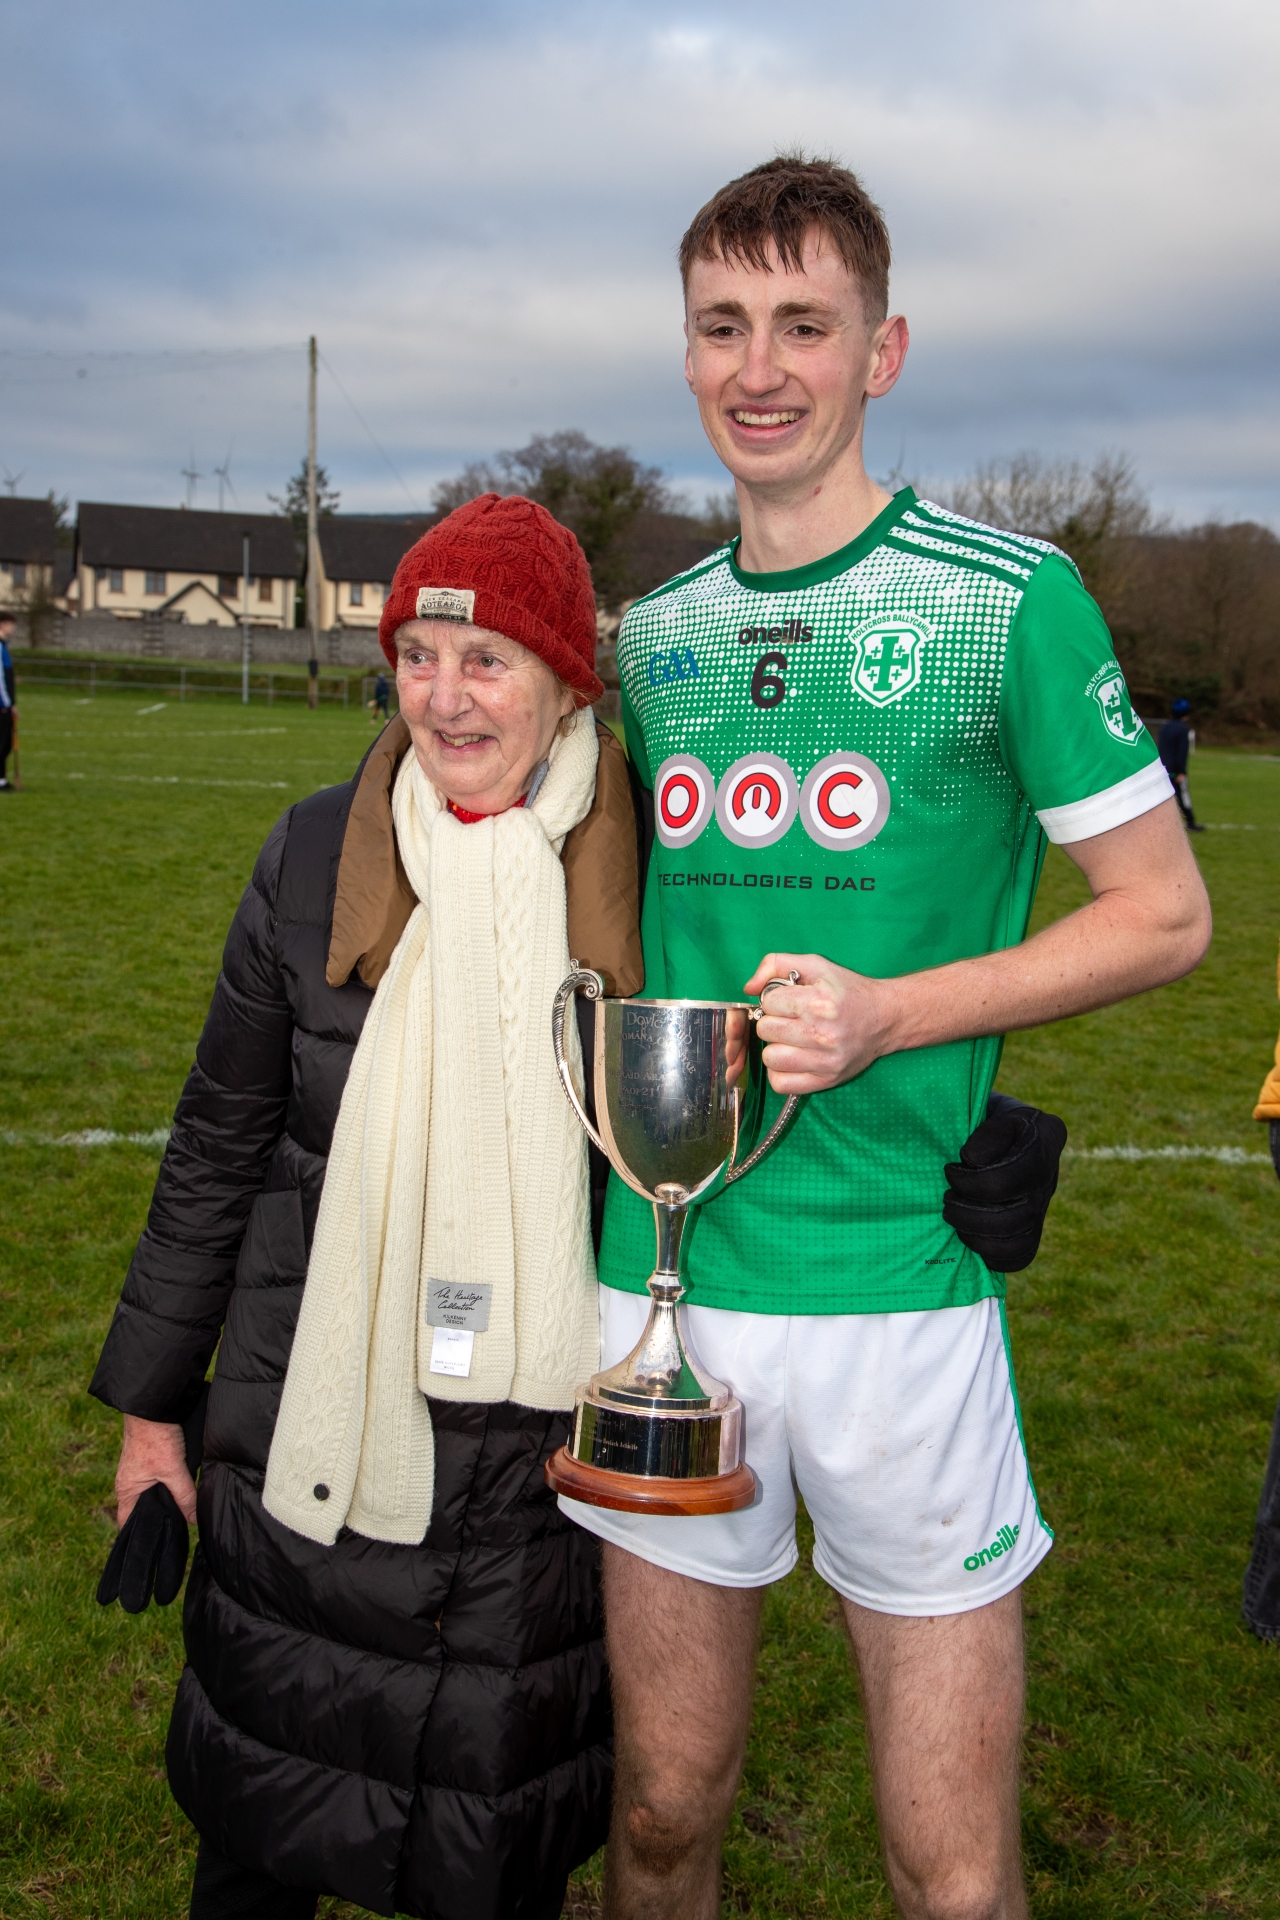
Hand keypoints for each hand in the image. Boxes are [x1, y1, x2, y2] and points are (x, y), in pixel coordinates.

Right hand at [115, 1413, 196, 1526]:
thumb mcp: (173, 1470)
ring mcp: (137, 1470)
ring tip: (182, 1513)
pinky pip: (155, 1479)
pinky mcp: (147, 1459)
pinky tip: (181, 1488)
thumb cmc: (156, 1437)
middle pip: (141, 1509)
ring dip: (163, 1500)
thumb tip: (193, 1519)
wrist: (154, 1405)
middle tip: (176, 1532)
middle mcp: (128, 1482)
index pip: (127, 1523)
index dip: (138, 1535)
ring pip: (151, 1493)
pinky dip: (166, 1485)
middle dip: (156, 1519)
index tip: (154, 1546)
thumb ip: (185, 1496)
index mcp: (126, 1490)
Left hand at [745, 953, 890, 1093]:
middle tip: (790, 1020)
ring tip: (791, 1040)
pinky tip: (793, 1059)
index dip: (774, 1000)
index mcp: (819, 1002)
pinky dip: (780, 1072)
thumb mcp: (816, 965)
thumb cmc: (848, 991)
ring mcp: (825, 1061)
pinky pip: (781, 1083)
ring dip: (776, 1047)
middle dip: (773, 1022)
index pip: (769, 1003)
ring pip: (770, 1058)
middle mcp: (822, 1033)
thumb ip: (777, 964)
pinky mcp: (826, 1080)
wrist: (885, 1019)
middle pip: (766, 1031)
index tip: (789, 1001)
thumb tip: (748, 987)